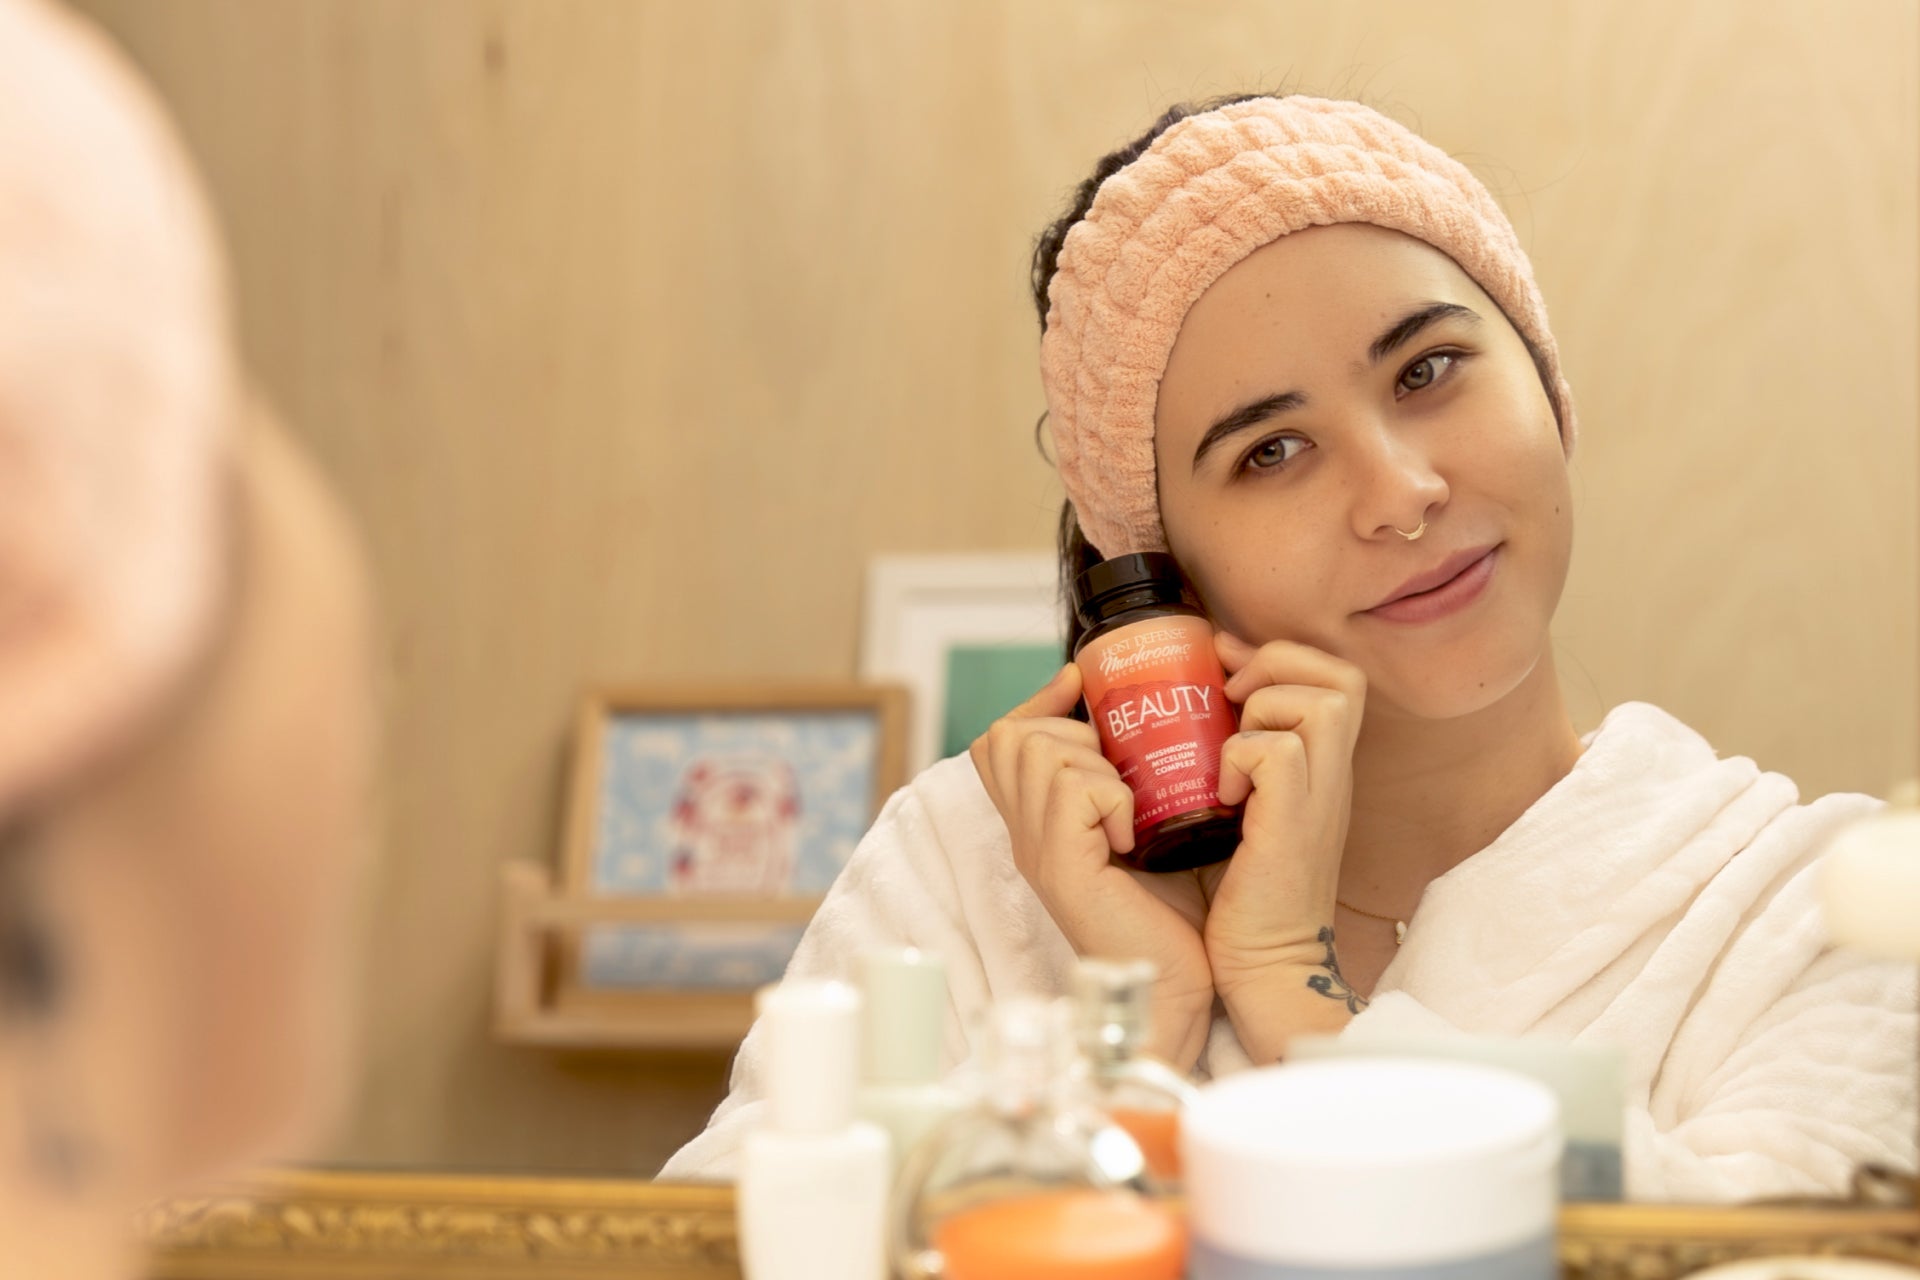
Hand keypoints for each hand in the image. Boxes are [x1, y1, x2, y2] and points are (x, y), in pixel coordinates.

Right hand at [970, 663, 1215, 1068]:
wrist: (1182, 988)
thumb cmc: (1177, 916)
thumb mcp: (1148, 830)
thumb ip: (1131, 782)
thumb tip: (1146, 718)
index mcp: (1039, 826)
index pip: (999, 740)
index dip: (1037, 702)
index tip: (1080, 687)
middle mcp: (1026, 838)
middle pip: (1009, 735)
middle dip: (1068, 729)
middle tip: (1116, 768)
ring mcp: (1037, 853)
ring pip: (1042, 753)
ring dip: (1095, 762)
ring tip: (1127, 804)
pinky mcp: (1061, 870)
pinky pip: (1073, 790)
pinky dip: (1111, 796)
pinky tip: (1131, 833)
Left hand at [1198, 635, 1365, 1016]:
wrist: (1265, 964)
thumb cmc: (1244, 896)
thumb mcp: (1246, 813)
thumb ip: (1238, 764)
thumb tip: (1196, 711)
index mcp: (1320, 770)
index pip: (1335, 678)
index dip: (1281, 658)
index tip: (1226, 673)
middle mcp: (1332, 777)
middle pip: (1343, 676)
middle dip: (1280, 664)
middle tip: (1231, 695)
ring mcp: (1321, 798)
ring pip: (1321, 701)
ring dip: (1263, 708)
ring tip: (1228, 747)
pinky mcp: (1296, 823)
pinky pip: (1278, 750)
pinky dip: (1241, 756)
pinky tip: (1224, 794)